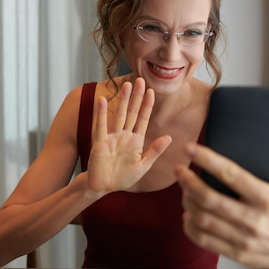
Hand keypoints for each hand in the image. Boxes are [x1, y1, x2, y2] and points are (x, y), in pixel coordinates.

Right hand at [86, 77, 171, 194]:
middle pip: (132, 112)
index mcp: (135, 140)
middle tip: (140, 80)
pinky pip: (100, 126)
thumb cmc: (123, 178)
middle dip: (136, 97)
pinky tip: (101, 100)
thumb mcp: (143, 165)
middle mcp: (124, 135)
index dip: (147, 105)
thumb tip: (169, 137)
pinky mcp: (100, 143)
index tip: (152, 91)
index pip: (143, 119)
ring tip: (126, 85)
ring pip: (119, 115)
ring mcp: (112, 137)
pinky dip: (101, 113)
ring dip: (122, 100)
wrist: (103, 187)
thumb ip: (155, 151)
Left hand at [175, 119, 268, 268]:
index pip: (231, 174)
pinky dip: (191, 227)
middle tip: (178, 170)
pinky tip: (187, 214)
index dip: (207, 160)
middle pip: (211, 199)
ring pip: (204, 219)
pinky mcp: (237, 253)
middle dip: (189, 182)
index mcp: (267, 197)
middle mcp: (254, 219)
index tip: (189, 148)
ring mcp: (244, 239)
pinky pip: (206, 240)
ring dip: (187, 202)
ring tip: (182, 189)